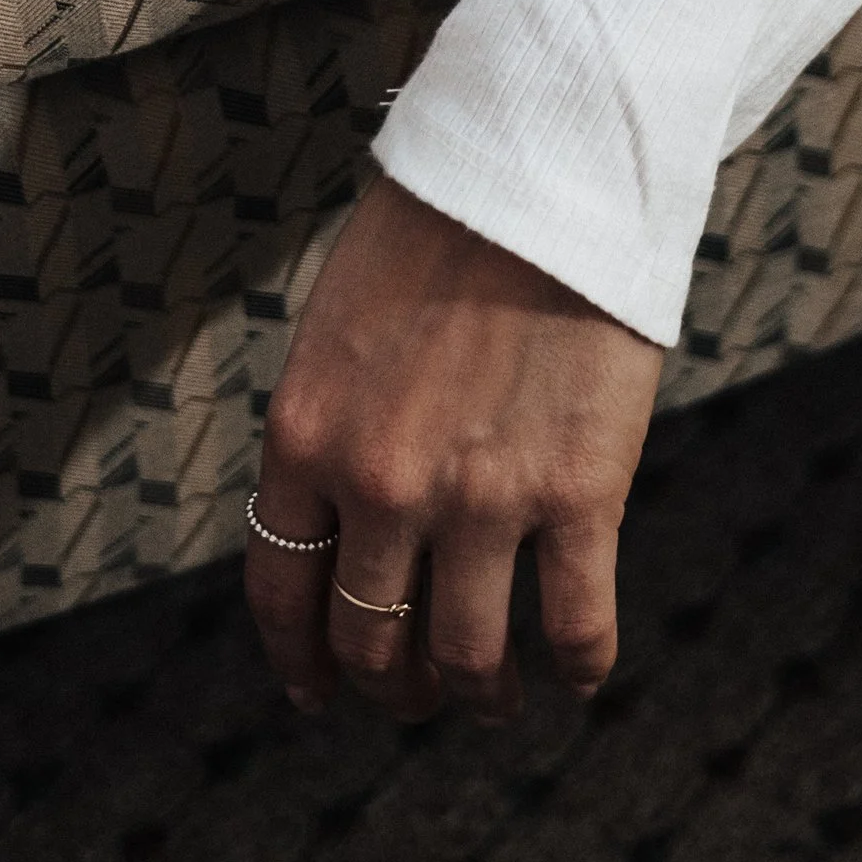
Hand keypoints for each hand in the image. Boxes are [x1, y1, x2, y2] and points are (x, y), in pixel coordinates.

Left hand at [247, 176, 665, 721]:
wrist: (544, 166)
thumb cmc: (443, 229)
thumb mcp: (341, 329)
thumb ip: (333, 430)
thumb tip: (341, 525)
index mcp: (305, 438)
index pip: (281, 595)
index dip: (302, 663)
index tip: (321, 694)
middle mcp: (380, 485)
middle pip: (372, 642)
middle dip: (394, 688)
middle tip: (422, 694)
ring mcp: (481, 498)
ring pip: (468, 658)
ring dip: (482, 694)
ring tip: (500, 695)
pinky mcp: (578, 494)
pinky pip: (573, 628)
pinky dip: (577, 668)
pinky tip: (579, 668)